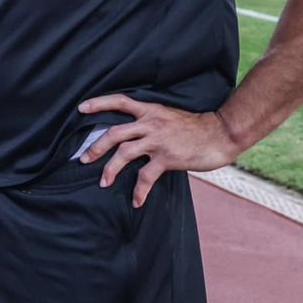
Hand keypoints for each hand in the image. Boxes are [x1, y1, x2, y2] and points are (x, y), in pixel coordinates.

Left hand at [77, 95, 244, 207]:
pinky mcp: (167, 158)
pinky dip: (139, 190)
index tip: (81, 108)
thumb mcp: (169, 116)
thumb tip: (134, 134)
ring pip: (124, 153)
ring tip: (103, 182)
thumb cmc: (196, 126)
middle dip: (95, 147)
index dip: (99, 103)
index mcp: (150, 110)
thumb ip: (151, 122)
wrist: (221, 133)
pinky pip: (146, 176)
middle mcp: (151, 123)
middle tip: (83, 159)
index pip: (119, 101)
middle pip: (114, 133)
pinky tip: (136, 200)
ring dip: (110, 169)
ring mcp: (158, 140)